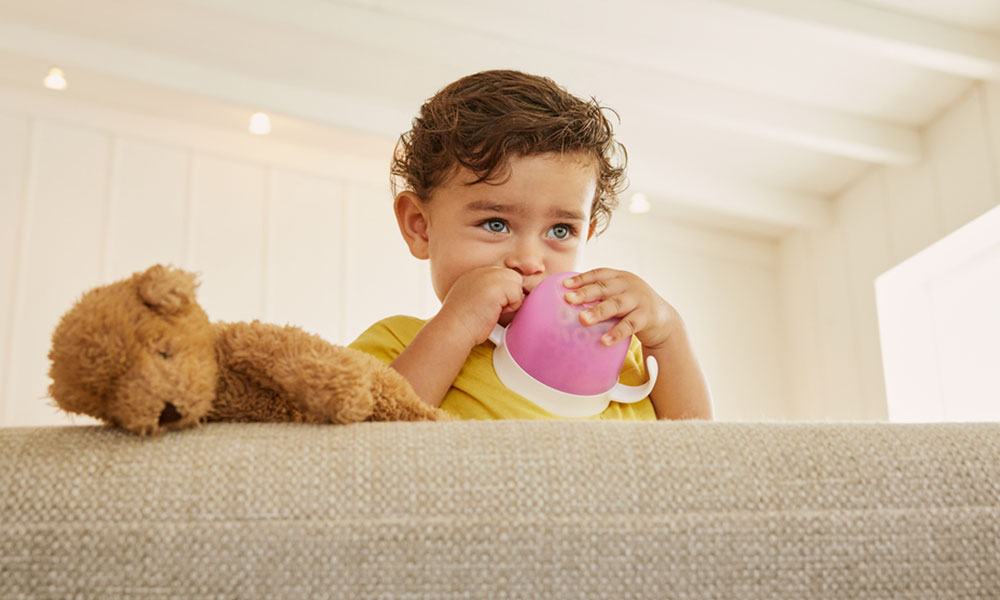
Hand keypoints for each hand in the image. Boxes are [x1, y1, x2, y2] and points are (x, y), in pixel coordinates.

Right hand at [435, 266, 524, 347]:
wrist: (453, 328)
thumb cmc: (462, 323)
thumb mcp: (473, 300)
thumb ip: (487, 292)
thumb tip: (507, 296)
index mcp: (474, 274)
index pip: (501, 276)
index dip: (502, 293)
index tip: (490, 306)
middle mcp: (481, 271)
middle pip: (511, 277)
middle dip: (508, 294)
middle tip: (493, 308)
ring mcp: (489, 276)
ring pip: (516, 283)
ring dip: (510, 300)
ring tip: (492, 310)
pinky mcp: (497, 285)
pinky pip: (518, 294)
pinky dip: (511, 307)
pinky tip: (494, 312)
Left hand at [562, 269, 678, 349]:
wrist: (664, 319)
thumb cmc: (633, 307)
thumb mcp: (619, 295)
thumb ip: (601, 295)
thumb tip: (569, 302)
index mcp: (620, 277)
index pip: (599, 274)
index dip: (582, 278)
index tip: (564, 284)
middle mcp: (630, 285)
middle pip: (605, 287)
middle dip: (585, 293)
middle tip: (568, 299)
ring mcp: (639, 300)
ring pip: (616, 305)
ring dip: (598, 312)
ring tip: (582, 320)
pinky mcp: (647, 317)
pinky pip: (629, 325)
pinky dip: (616, 332)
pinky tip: (604, 341)